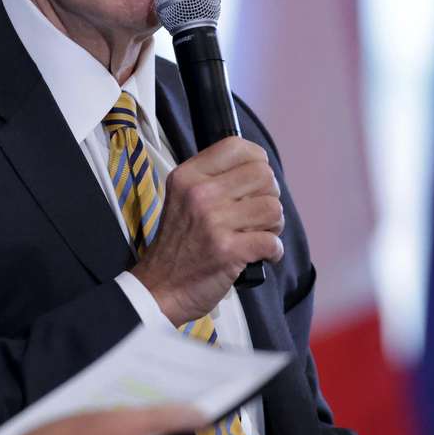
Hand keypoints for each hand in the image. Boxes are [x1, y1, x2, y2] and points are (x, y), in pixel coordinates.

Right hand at [133, 137, 283, 325]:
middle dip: (269, 196)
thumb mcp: (181, 198)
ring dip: (274, 225)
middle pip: (263, 175)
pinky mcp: (228, 250)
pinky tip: (260, 255)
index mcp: (187, 176)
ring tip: (258, 234)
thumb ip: (213, 180)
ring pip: (273, 208)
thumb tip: (260, 170)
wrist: (160, 288)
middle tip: (256, 214)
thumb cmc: (178, 244)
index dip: (257, 160)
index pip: (236, 146)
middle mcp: (199, 193)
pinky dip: (273, 251)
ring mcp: (213, 222)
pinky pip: (273, 241)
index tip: (255, 181)